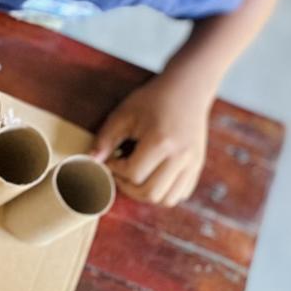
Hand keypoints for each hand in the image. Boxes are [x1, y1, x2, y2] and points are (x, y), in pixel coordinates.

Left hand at [90, 74, 213, 205]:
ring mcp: (193, 163)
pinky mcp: (198, 166)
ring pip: (167, 199)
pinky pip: (180, 194)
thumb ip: (106, 138)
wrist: (188, 90)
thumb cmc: (152, 100)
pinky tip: (153, 176)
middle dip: (129, 188)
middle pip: (150, 193)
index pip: (133, 174)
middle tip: (121, 172)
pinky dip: (164, 192)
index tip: (112, 159)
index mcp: (161, 142)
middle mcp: (181, 157)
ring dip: (147, 194)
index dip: (116, 170)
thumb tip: (91, 162)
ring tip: (137, 177)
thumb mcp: (124, 114)